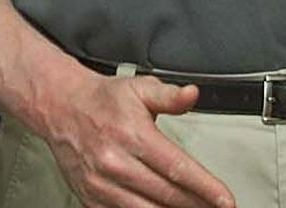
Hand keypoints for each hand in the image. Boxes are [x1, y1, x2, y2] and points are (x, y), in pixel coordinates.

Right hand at [38, 70, 235, 207]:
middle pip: (167, 194)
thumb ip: (169, 96)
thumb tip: (192, 95)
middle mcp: (116, 163)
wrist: (60, 107)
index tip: (225, 200)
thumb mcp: (139, 88)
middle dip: (197, 205)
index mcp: (133, 136)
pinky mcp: (90, 198)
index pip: (178, 169)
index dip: (206, 188)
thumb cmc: (101, 100)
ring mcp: (101, 185)